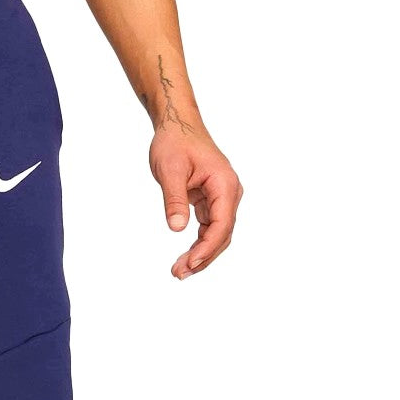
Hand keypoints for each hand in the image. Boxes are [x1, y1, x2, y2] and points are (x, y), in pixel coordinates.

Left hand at [150, 128, 242, 279]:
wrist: (177, 125)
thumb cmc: (174, 142)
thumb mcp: (170, 170)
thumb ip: (174, 199)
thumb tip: (177, 228)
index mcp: (224, 184)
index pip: (221, 224)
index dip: (206, 248)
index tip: (189, 264)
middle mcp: (229, 192)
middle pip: (222, 234)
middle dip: (203, 257)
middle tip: (178, 274)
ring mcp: (222, 198)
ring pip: (216, 235)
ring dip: (200, 255)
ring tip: (178, 272)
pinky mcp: (212, 201)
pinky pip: (209, 229)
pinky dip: (198, 245)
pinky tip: (184, 259)